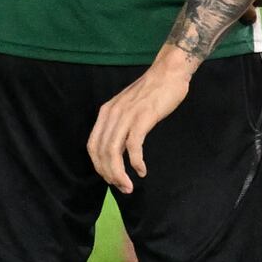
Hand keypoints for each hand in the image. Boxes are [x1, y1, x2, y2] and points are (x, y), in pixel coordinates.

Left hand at [86, 47, 195, 190]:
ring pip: (114, 152)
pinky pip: (133, 146)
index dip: (99, 166)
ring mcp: (126, 115)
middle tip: (122, 188)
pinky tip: (141, 170)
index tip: (111, 178)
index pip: (93, 146)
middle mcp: (112, 114)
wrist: (168, 73)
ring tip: (128, 186)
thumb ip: (120, 125)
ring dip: (119, 174)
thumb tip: (118, 150)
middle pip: (102, 153)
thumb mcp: (128, 108)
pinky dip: (135, 162)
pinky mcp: (142, 117)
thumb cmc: (152, 92)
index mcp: (106, 113)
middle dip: (109, 175)